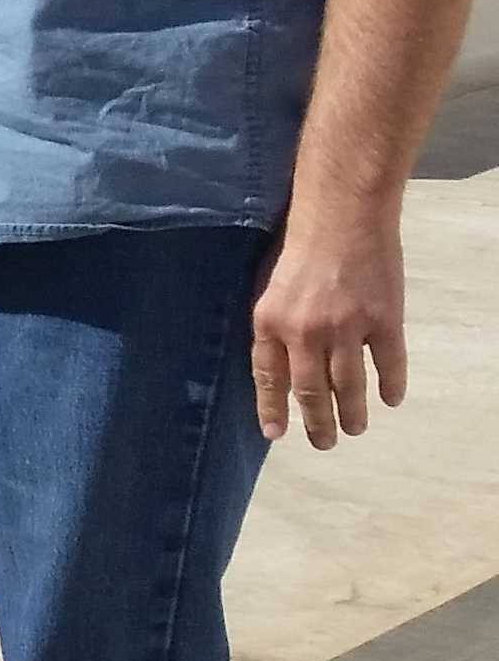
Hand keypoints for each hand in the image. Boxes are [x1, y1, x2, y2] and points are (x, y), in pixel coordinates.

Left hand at [252, 211, 411, 447]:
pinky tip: (392, 399)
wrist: (342, 217)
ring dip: (353, 413)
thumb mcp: (269, 288)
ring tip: (356, 429)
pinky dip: (391, 385)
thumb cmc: (300, 247)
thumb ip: (275, 326)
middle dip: (318, 422)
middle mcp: (305, 333)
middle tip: (325, 443)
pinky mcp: (384, 321)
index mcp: (270, 323)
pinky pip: (389, 364)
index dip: (272, 408)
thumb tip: (279, 365)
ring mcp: (347, 329)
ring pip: (349, 386)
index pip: (268, 378)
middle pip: (311, 391)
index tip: (277, 435)